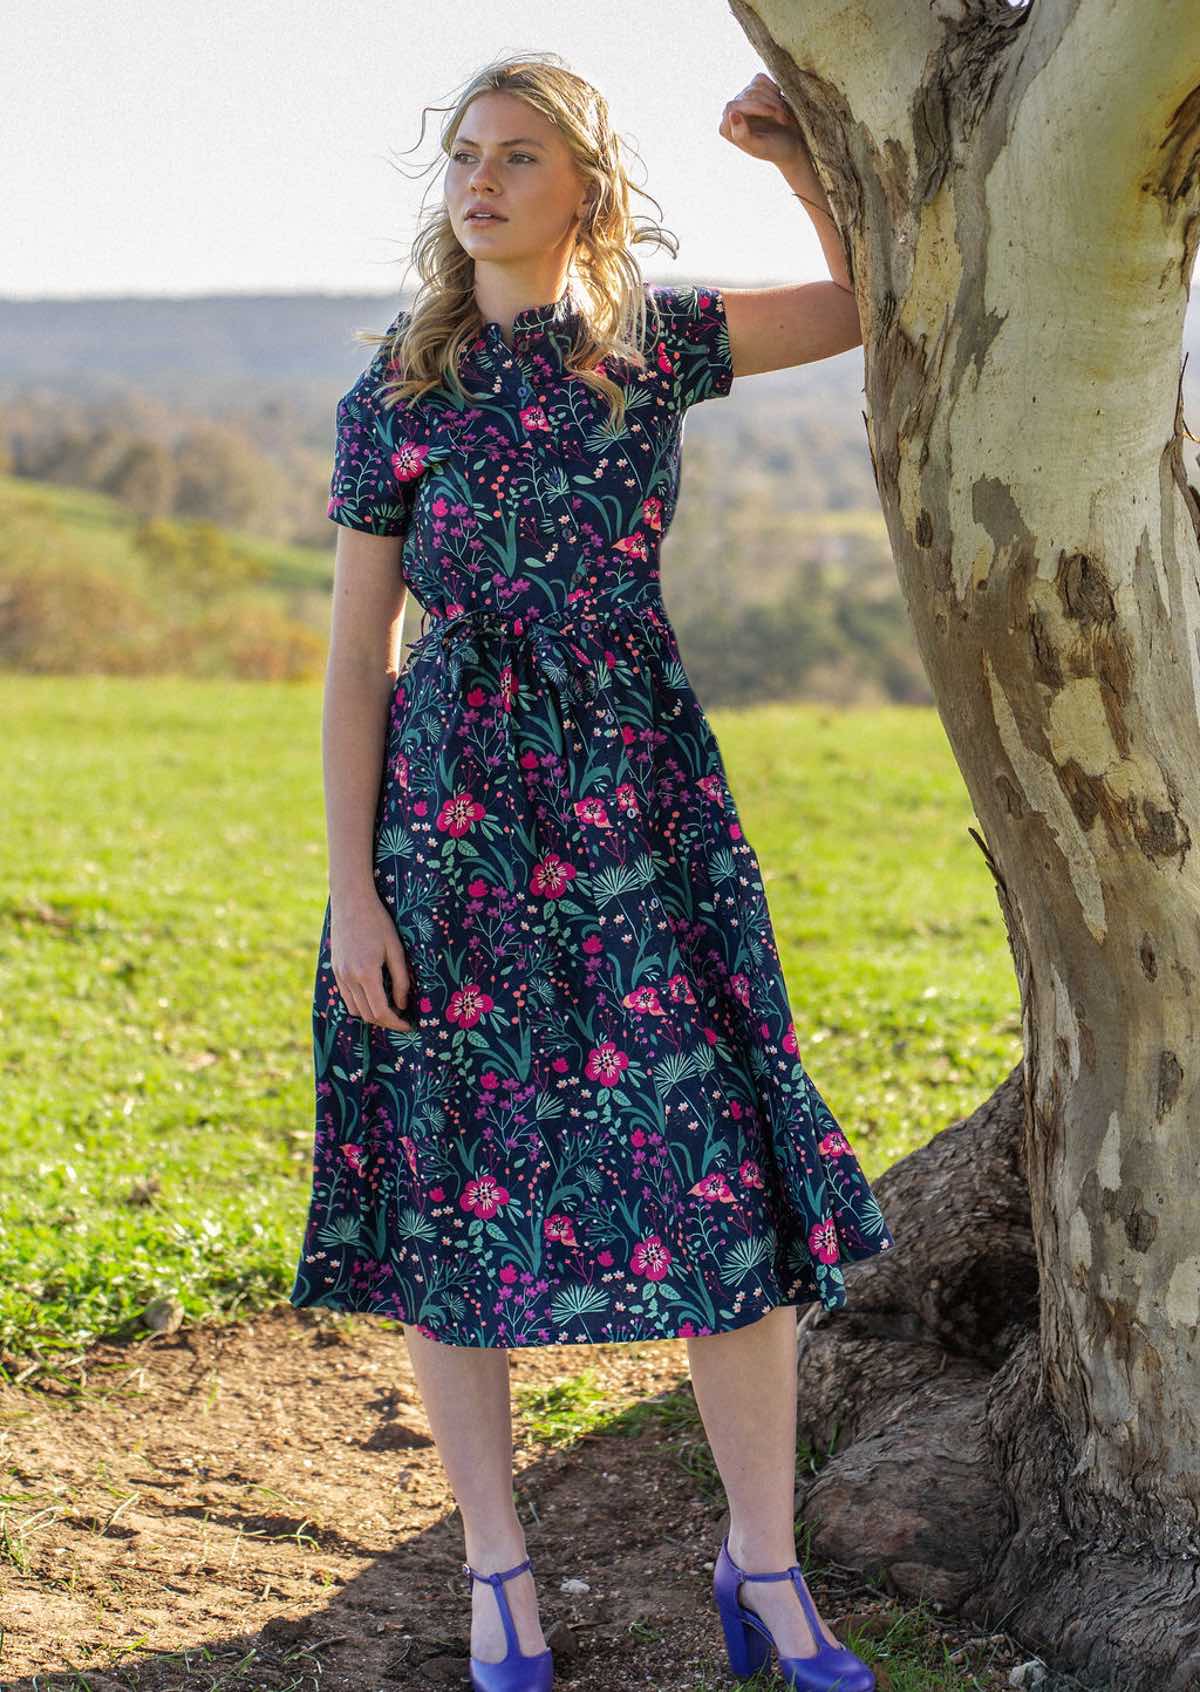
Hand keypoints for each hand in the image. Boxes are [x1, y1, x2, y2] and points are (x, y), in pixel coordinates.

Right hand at [329, 890, 415, 1030]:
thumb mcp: (396, 949)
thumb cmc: (378, 922)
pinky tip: (373, 995)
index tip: (409, 1025)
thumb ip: (401, 979)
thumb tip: (403, 1004)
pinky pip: (346, 997)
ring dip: (371, 1014)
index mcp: (366, 973)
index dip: (396, 1023)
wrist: (351, 902)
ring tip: (389, 1008)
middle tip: (403, 1019)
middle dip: (386, 1022)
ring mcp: (339, 975)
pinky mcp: (334, 970)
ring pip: (354, 1009)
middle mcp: (349, 978)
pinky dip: (360, 1003)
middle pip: (367, 1015)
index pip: (381, 1011)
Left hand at [720, 73, 816, 182]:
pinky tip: (779, 104)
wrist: (794, 142)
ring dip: (775, 100)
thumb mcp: (760, 147)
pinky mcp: (753, 89)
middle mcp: (731, 112)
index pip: (733, 106)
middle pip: (747, 94)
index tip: (773, 113)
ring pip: (755, 86)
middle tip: (784, 120)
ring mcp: (742, 99)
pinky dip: (774, 89)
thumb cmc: (776, 148)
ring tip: (783, 116)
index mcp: (727, 128)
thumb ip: (742, 135)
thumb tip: (732, 114)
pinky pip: (760, 79)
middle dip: (769, 105)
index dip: (754, 106)